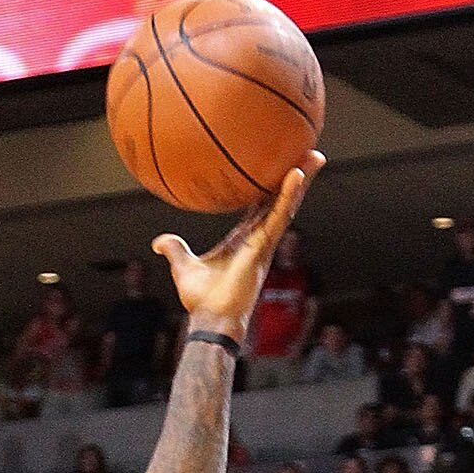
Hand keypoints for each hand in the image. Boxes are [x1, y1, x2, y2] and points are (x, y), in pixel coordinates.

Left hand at [154, 156, 322, 344]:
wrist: (211, 318)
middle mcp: (259, 238)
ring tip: (314, 156)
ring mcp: (264, 242)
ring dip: (301, 181)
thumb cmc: (202, 300)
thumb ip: (175, 249)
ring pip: (287, 205)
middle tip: (309, 154)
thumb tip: (159, 241)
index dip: (271, 187)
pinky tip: (296, 175)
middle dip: (296, 178)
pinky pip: (279, 216)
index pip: (261, 206)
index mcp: (243, 239)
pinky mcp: (264, 247)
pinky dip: (288, 195)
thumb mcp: (183, 266)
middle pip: (281, 201)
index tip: (279, 167)